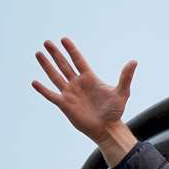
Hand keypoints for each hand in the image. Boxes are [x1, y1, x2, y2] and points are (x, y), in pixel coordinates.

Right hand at [31, 38, 137, 154]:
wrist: (107, 128)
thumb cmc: (115, 111)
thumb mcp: (121, 93)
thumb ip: (125, 77)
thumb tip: (134, 61)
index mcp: (90, 78)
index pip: (78, 60)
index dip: (71, 50)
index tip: (64, 39)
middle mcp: (78, 83)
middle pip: (64, 65)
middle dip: (56, 54)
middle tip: (47, 42)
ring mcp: (70, 93)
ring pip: (55, 76)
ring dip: (46, 66)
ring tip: (38, 54)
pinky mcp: (64, 105)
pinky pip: (51, 95)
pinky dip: (43, 89)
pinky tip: (34, 82)